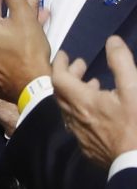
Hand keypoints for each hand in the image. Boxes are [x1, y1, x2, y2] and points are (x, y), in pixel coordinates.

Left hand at [52, 38, 136, 166]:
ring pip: (69, 109)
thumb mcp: (134, 89)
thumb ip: (121, 63)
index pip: (59, 78)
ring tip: (93, 85)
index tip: (67, 55)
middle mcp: (74, 118)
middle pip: (61, 93)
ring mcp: (80, 135)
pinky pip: (77, 123)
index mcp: (81, 102)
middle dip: (69, 76)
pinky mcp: (88, 148)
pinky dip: (83, 110)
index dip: (61, 64)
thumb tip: (112, 41)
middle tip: (81, 67)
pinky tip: (100, 111)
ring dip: (76, 93)